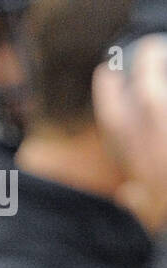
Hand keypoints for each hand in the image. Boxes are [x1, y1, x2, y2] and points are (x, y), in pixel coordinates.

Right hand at [93, 34, 166, 234]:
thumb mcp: (156, 220)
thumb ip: (139, 203)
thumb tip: (128, 195)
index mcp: (141, 166)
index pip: (116, 120)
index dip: (108, 93)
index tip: (105, 72)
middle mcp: (160, 144)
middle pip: (148, 94)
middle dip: (144, 65)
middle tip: (150, 47)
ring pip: (164, 93)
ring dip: (161, 69)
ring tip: (162, 54)